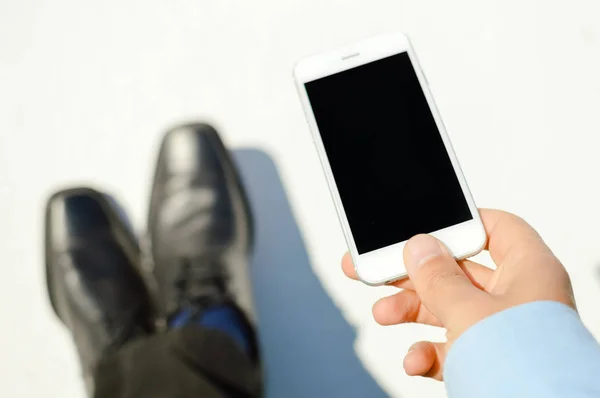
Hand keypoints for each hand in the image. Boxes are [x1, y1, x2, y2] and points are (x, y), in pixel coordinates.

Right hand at [342, 209, 574, 379]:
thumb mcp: (469, 312)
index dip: (459, 223)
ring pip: (449, 308)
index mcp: (529, 270)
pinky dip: (429, 352)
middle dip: (414, 275)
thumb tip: (418, 246)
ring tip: (382, 314)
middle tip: (376, 269)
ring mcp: (502, 331)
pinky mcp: (489, 361)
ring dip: (412, 312)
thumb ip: (437, 277)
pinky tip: (415, 360)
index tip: (422, 226)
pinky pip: (453, 347)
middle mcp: (518, 297)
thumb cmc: (523, 368)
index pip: (496, 228)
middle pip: (457, 271)